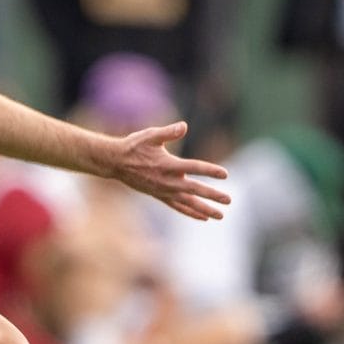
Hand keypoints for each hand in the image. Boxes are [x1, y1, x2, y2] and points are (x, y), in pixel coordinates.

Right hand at [103, 122, 231, 220]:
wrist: (115, 162)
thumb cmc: (134, 146)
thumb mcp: (150, 135)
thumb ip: (168, 132)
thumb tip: (184, 126)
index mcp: (168, 165)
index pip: (194, 168)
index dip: (210, 171)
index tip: (225, 174)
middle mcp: (167, 181)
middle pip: (194, 189)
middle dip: (213, 195)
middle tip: (229, 200)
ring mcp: (163, 190)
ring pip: (188, 203)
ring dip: (205, 209)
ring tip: (220, 215)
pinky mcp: (159, 195)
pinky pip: (178, 207)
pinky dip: (191, 212)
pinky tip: (203, 217)